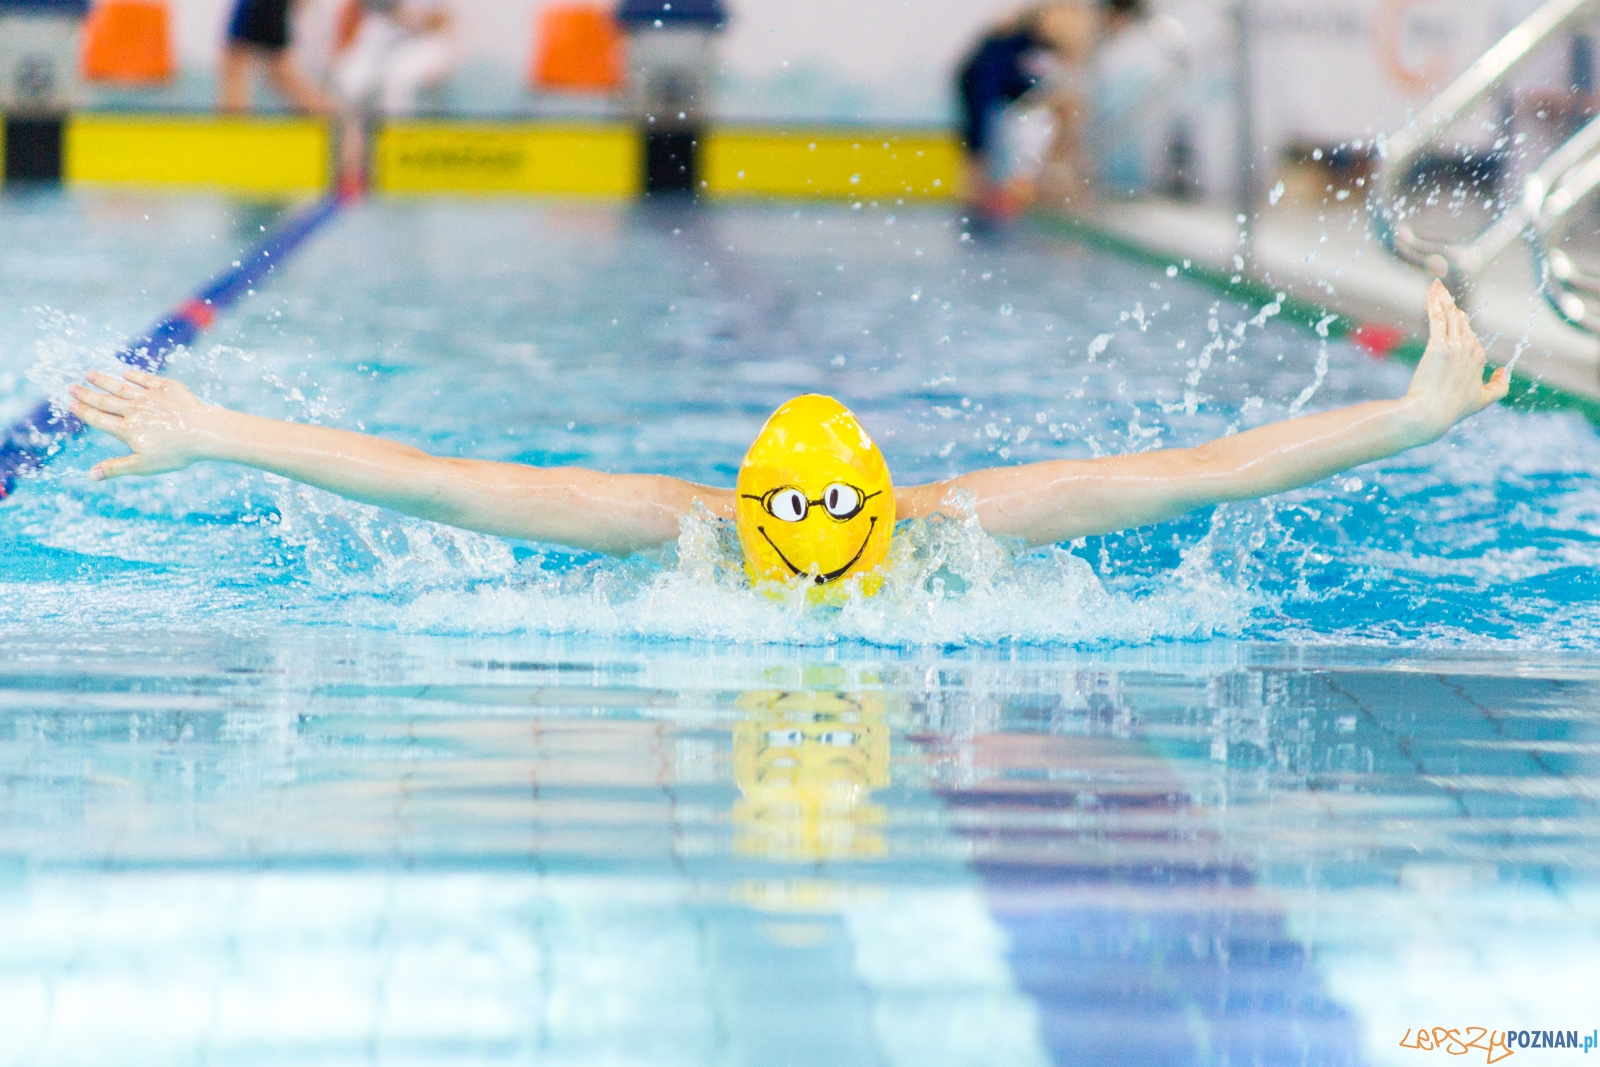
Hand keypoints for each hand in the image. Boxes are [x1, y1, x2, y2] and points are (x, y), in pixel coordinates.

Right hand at [68, 369, 212, 480]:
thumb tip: (90, 475)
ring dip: (104, 381)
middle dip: (86, 394)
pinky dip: (134, 376)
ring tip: (90, 374)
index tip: (70, 403)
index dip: (83, 411)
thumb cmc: (175, 453)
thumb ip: (116, 468)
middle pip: (105, 401)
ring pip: (121, 387)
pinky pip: (145, 379)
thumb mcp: (143, 466)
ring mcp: (149, 397)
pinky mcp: (166, 388)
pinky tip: (124, 373)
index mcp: (126, 430)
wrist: (203, 432)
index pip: (99, 419)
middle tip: (71, 387)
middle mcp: (133, 411)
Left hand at [1403, 280, 1509, 441]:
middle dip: (1449, 304)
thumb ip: (1499, 387)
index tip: (1449, 311)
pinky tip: (1432, 290)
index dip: (1458, 323)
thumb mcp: (1483, 400)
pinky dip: (1435, 302)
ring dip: (1442, 297)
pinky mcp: (1436, 346)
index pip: (1469, 333)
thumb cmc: (1452, 409)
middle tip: (1439, 289)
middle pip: (1460, 319)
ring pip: (1449, 315)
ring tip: (1435, 285)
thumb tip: (1503, 372)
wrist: (1429, 414)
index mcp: (1479, 357)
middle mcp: (1469, 348)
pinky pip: (1436, 318)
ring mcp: (1454, 346)